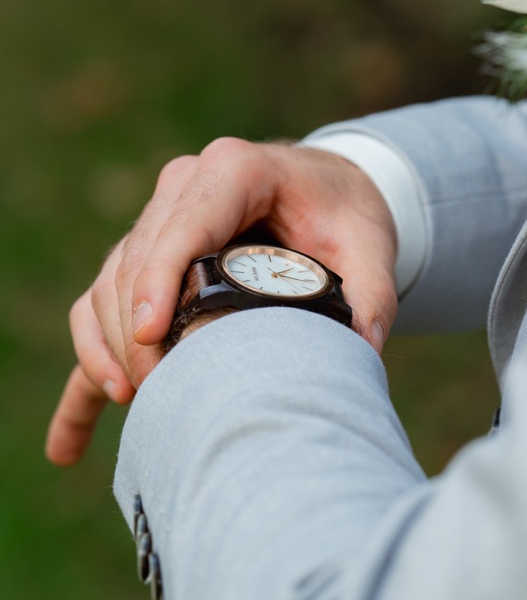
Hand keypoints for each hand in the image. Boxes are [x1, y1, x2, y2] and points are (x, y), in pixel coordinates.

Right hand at [45, 140, 397, 466]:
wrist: (328, 194)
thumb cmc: (345, 214)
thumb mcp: (371, 243)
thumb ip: (373, 291)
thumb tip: (362, 347)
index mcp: (236, 171)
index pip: (184, 224)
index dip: (160, 279)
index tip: (153, 336)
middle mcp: (185, 186)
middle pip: (137, 259)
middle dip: (139, 329)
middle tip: (159, 391)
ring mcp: (159, 220)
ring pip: (110, 283)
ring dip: (111, 344)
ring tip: (135, 399)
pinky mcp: (148, 258)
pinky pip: (102, 305)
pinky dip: (91, 359)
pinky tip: (81, 428)